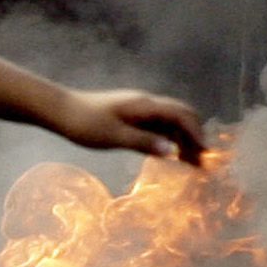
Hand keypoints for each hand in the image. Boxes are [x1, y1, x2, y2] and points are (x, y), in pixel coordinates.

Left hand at [55, 87, 207, 166]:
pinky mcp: (132, 115)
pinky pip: (159, 124)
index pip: (181, 114)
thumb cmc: (86, 124)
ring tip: (190, 163)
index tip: (205, 154)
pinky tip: (169, 154)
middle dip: (194, 135)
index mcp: (144, 106)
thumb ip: (144, 143)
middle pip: (181, 114)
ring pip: (170, 120)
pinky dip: (169, 138)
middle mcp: (146, 103)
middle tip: (202, 161)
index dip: (196, 133)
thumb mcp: (115, 137)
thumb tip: (173, 151)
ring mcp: (139, 108)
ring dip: (183, 138)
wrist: (61, 111)